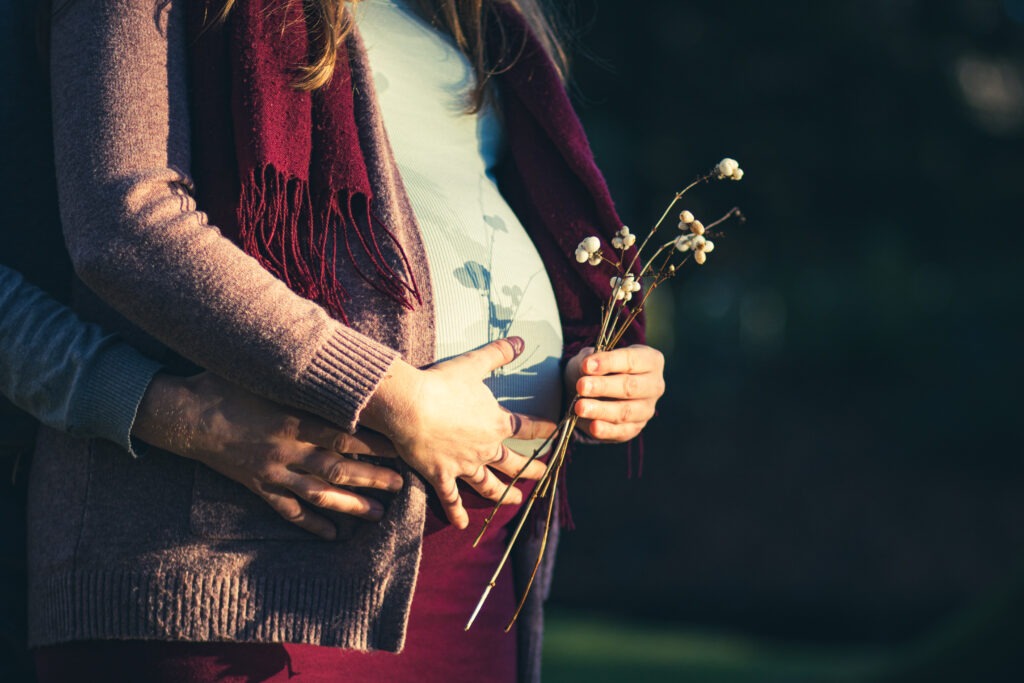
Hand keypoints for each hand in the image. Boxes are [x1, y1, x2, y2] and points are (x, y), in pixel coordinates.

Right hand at [132, 372, 402, 539]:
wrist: (185, 414)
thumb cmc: (227, 385)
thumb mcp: (265, 374)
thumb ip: (300, 373)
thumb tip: (331, 350)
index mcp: (292, 419)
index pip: (343, 435)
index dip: (374, 445)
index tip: (400, 448)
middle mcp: (285, 449)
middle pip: (337, 468)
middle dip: (372, 478)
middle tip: (401, 485)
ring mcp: (271, 471)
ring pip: (317, 494)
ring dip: (350, 505)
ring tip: (378, 514)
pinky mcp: (257, 486)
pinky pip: (287, 510)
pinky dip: (310, 523)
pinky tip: (332, 534)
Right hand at [361, 338, 555, 528]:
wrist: (410, 406)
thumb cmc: (442, 383)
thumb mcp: (473, 364)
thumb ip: (498, 353)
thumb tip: (521, 340)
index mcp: (496, 422)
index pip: (528, 428)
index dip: (545, 430)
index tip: (559, 433)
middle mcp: (486, 448)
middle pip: (514, 463)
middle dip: (531, 469)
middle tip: (544, 474)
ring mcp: (464, 465)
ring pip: (490, 485)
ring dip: (504, 494)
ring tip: (516, 501)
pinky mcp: (441, 476)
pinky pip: (451, 498)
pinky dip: (457, 513)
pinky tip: (463, 526)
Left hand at [565, 344, 664, 441]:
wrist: (597, 391)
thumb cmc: (600, 368)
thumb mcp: (595, 358)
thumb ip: (592, 361)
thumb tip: (585, 369)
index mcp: (650, 361)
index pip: (631, 360)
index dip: (608, 362)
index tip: (586, 365)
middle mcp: (654, 386)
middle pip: (630, 387)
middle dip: (603, 386)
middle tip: (581, 386)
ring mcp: (647, 409)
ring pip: (625, 411)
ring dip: (601, 410)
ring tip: (579, 407)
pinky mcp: (635, 428)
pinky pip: (622, 431)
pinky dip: (607, 430)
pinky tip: (593, 427)